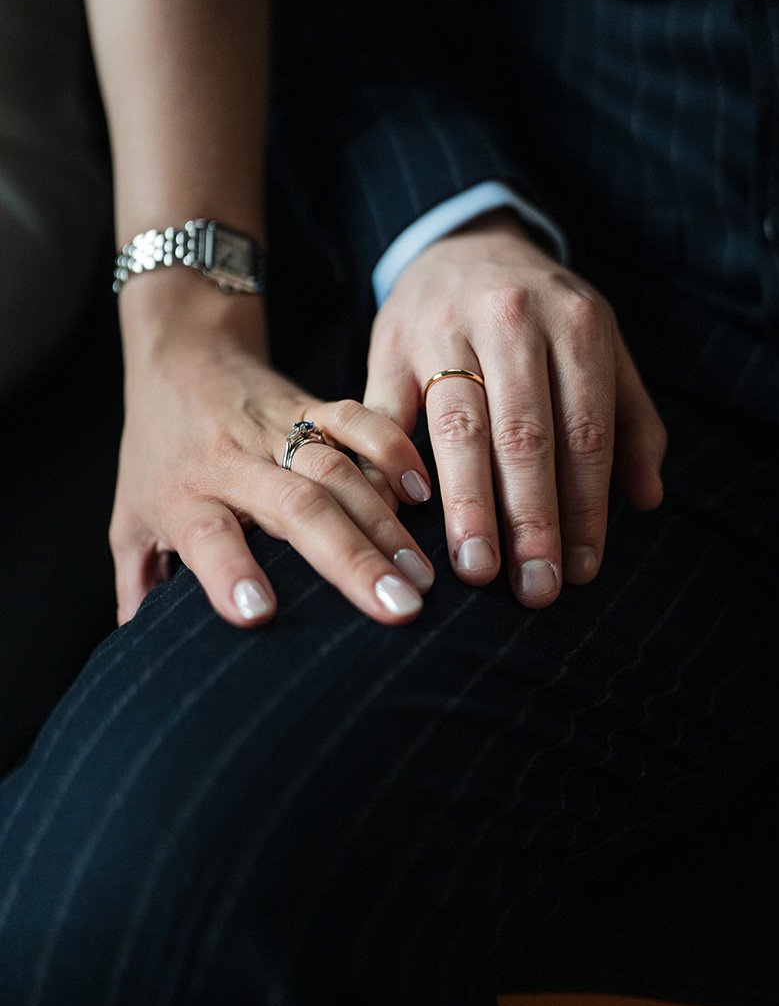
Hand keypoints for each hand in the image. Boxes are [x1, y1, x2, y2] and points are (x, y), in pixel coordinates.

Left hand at [111, 269, 433, 627]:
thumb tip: (140, 649)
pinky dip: (392, 451)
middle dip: (350, 560)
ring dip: (384, 523)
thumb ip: (139, 585)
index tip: (258, 614)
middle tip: (398, 609)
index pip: (205, 535)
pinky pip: (357, 420)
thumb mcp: (129, 519)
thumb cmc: (156, 453)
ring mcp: (277, 429)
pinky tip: (422, 493)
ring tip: (420, 575)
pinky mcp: (311, 403)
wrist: (180, 356)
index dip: (229, 572)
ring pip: (337, 471)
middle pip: (295, 507)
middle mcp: (233, 462)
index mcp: (184, 496)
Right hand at [361, 211, 666, 607]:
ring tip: (475, 569)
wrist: (462, 244)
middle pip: (523, 434)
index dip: (586, 507)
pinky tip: (406, 519)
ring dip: (468, 506)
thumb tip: (647, 498)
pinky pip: (389, 415)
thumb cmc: (542, 314)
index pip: (585, 431)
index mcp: (576, 323)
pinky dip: (394, 468)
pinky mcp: (389, 344)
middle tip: (534, 587)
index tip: (582, 570)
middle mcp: (511, 318)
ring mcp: (444, 328)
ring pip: (458, 428)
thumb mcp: (600, 346)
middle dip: (531, 519)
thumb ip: (631, 420)